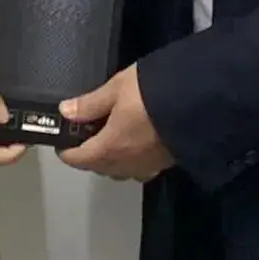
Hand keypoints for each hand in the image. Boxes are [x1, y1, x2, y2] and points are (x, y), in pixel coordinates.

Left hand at [56, 63, 173, 181]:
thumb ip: (90, 103)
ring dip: (109, 157)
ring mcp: (145, 167)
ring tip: (110, 134)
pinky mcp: (163, 165)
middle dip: (88, 153)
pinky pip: (138, 168)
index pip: (77, 159)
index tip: (61, 140)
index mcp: (108, 149)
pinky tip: (135, 140)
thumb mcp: (116, 89)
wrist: (197, 105)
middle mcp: (125, 165)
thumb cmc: (150, 93)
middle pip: (98, 166)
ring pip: (118, 170)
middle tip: (86, 132)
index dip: (65, 150)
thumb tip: (64, 112)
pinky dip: (130, 158)